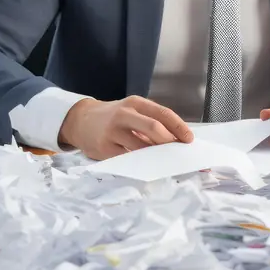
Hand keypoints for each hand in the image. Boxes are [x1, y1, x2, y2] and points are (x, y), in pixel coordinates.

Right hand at [58, 95, 193, 159]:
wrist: (80, 120)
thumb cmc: (113, 118)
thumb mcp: (131, 111)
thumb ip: (151, 121)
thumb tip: (176, 140)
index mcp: (135, 103)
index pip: (163, 113)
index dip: (179, 127)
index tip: (189, 139)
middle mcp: (124, 114)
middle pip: (154, 128)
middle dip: (169, 142)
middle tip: (178, 153)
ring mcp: (113, 131)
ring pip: (141, 147)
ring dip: (156, 157)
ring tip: (164, 162)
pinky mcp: (104, 148)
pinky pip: (128, 159)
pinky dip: (140, 164)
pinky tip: (145, 166)